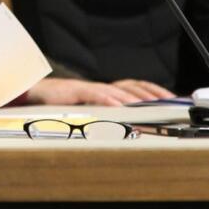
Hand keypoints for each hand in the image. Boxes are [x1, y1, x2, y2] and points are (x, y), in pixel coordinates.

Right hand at [24, 77, 163, 106]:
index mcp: (107, 91)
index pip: (136, 87)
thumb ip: (107, 113)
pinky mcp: (76, 91)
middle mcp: (102, 87)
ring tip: (148, 104)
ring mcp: (90, 87)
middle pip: (132, 85)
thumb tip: (130, 123)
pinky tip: (118, 105)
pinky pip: (95, 94)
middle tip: (168, 101)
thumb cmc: (63, 104)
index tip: (171, 99)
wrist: (37, 94)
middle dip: (152, 92)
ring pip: (116, 89)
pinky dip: (108, 99)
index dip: (155, 91)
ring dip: (134, 97)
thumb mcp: (89, 109)